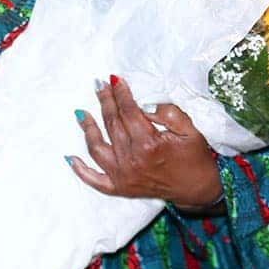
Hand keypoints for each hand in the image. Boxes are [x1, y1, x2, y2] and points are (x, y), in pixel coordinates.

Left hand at [68, 75, 221, 209]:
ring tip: (81, 113)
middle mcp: (132, 160)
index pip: (128, 111)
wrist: (197, 189)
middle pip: (112, 124)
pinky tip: (70, 158)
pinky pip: (95, 180)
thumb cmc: (194, 157)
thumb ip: (168, 113)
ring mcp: (123, 176)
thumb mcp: (190, 130)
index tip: (115, 79)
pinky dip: (81, 170)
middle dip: (105, 102)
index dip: (120, 93)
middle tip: (99, 86)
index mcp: (149, 144)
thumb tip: (143, 104)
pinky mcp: (120, 188)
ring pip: (97, 148)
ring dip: (88, 129)